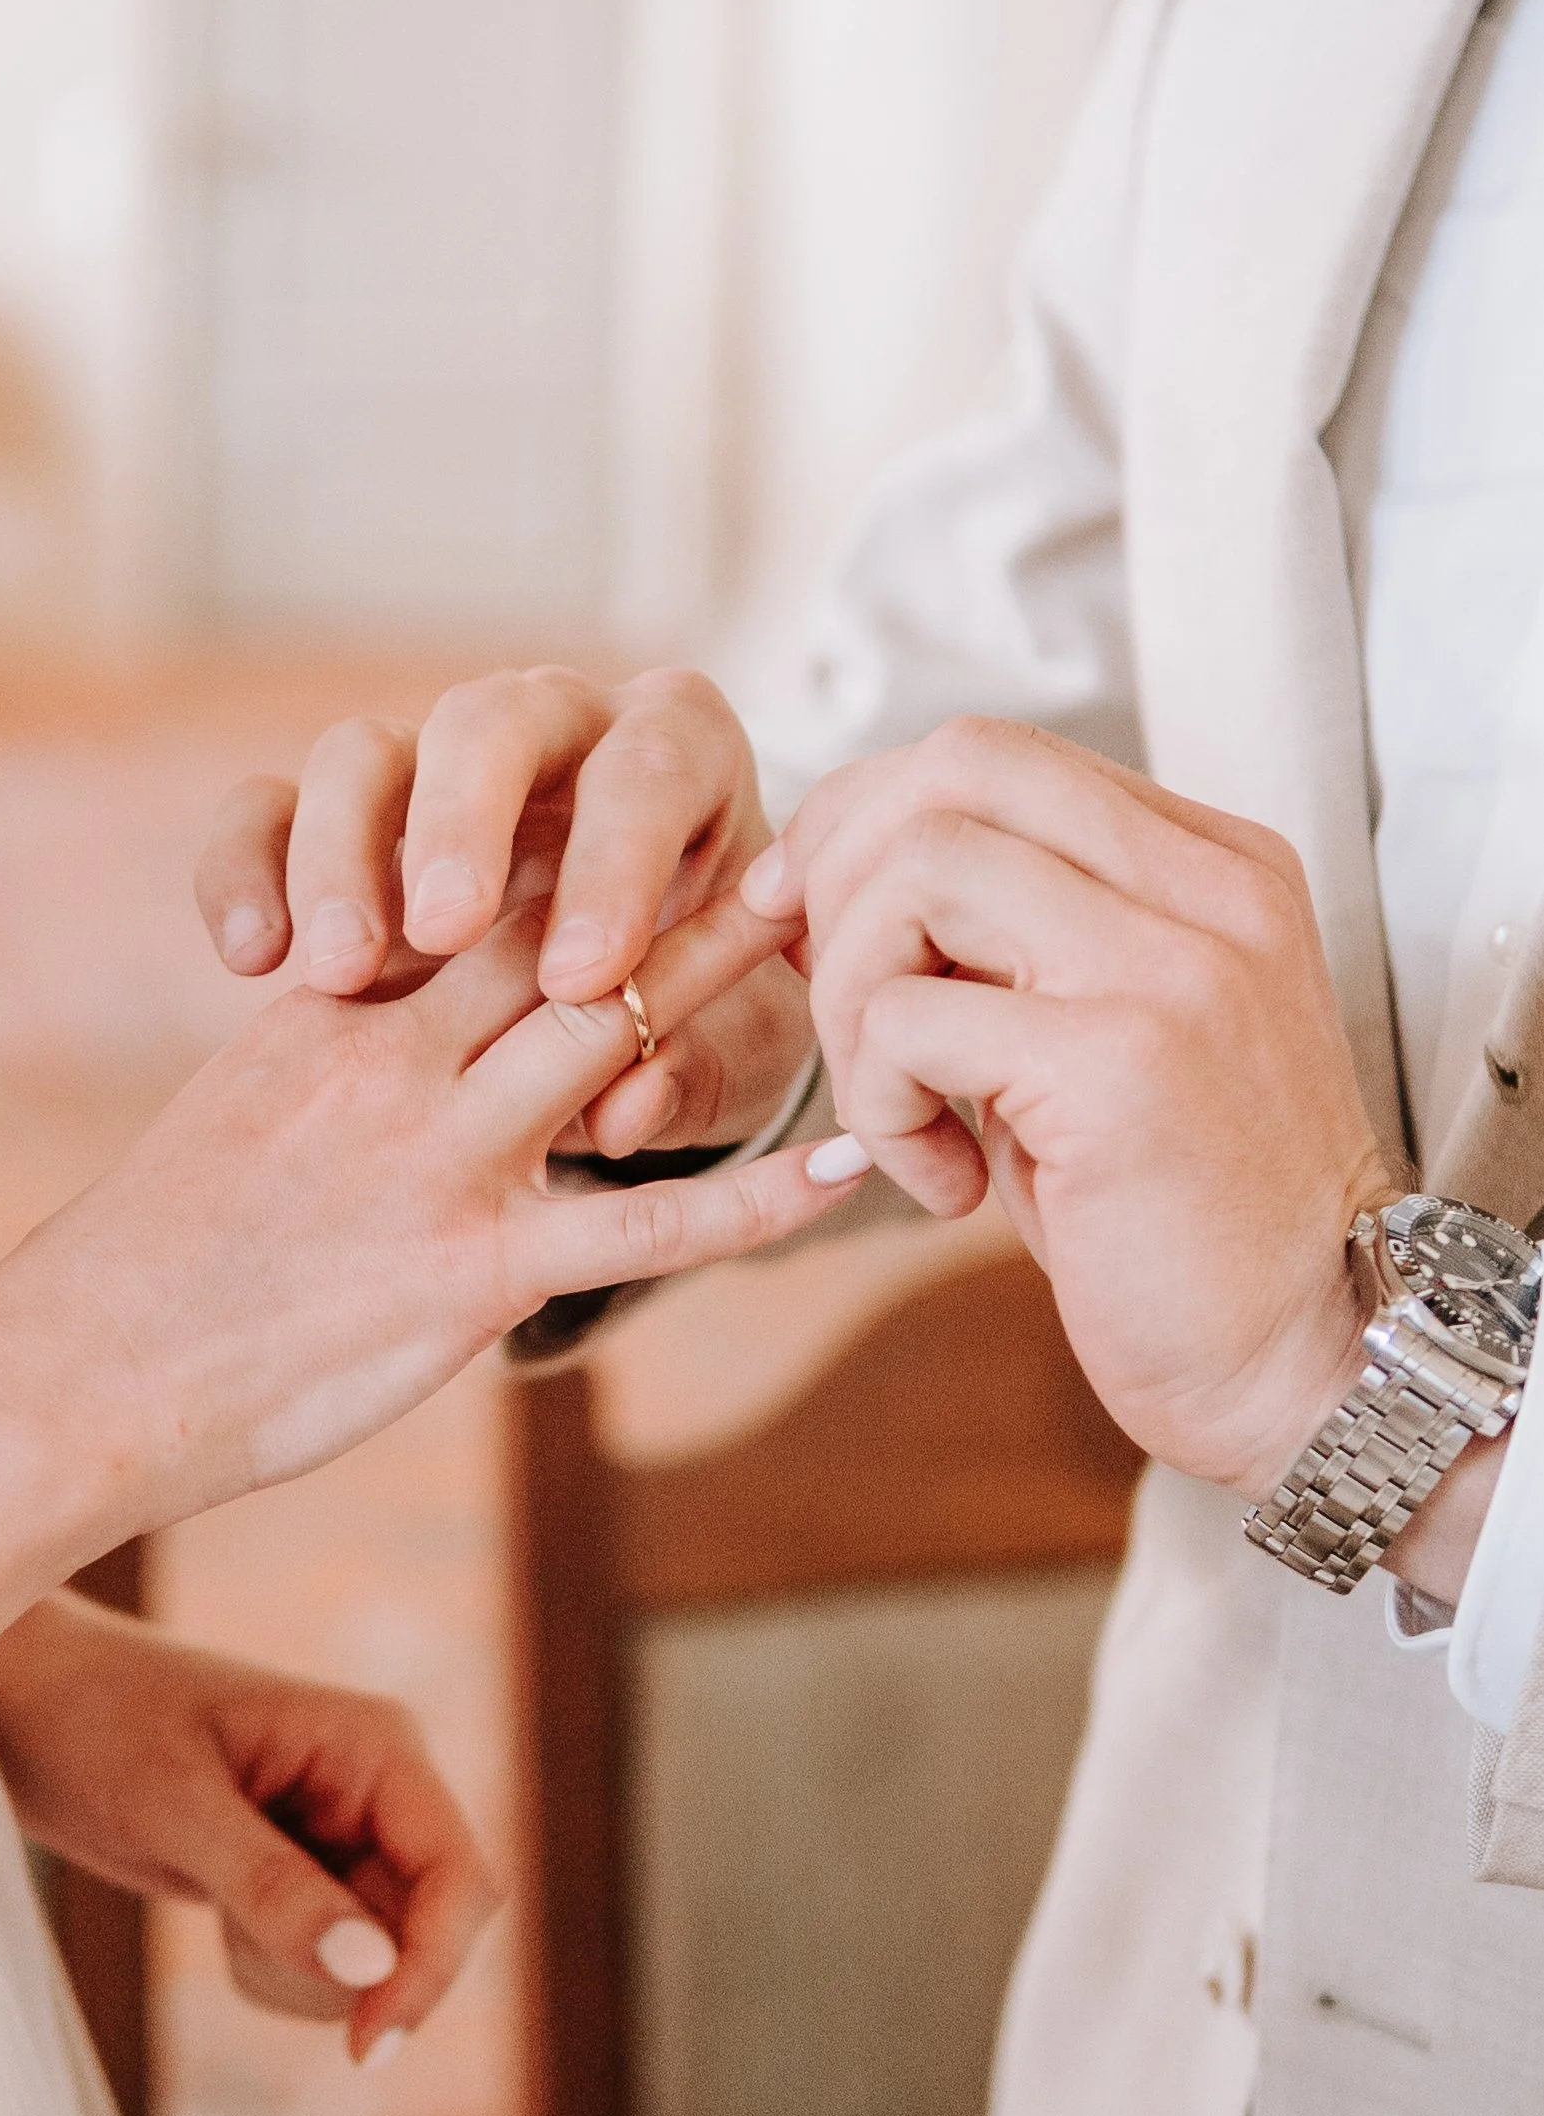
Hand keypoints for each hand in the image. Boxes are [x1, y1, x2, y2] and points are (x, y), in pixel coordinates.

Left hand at [0, 1594, 495, 2063]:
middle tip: (242, 1947)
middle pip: (432, 1930)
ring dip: (300, 1976)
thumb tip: (370, 1969)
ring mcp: (349, 1839)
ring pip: (382, 1965)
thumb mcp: (175, 1804)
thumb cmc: (101, 1722)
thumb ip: (271, 1886)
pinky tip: (216, 1912)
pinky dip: (274, 1974)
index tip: (371, 2046)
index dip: (434, 1965)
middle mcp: (381, 1793)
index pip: (458, 1874)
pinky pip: (330, 1970)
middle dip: (348, 1972)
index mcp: (378, 1746)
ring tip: (214, 1901)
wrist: (35, 1712)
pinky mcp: (312, 1883)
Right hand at [11, 887, 856, 1541]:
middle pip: (559, 935)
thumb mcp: (247, 1107)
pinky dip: (748, 1202)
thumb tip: (391, 1011)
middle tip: (794, 834)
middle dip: (675, 879)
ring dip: (726, 983)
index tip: (662, 808)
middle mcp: (395, 1057)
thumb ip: (336, 1048)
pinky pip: (636, 1228)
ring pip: (608, 1038)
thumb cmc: (160, 1252)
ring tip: (838, 943)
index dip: (577, 846)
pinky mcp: (471, 1266)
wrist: (87, 1365)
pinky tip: (835, 1174)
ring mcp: (439, 1156)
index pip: (473, 896)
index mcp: (338, 1011)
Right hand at [192, 669, 814, 1156]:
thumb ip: (690, 1077)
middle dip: (465, 822)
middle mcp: (553, 734)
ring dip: (342, 855)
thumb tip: (631, 1108)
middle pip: (491, 721)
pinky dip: (245, 870)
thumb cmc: (709, 1029)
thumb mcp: (729, 1062)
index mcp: (679, 765)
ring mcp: (434, 772)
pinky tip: (252, 959)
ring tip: (337, 974)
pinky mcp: (338, 827)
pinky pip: (264, 812)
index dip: (617, 864)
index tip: (585, 978)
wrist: (622, 1031)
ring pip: (361, 755)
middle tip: (446, 930)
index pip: (650, 772)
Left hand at [743, 718, 1395, 1496]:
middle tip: (827, 994)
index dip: (865, 819)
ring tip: (895, 1107)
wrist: (1303, 1360)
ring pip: (919, 872)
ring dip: (851, 995)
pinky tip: (941, 1183)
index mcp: (1212, 868)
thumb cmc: (1185, 1221)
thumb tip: (834, 879)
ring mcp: (1173, 966)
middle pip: (955, 768)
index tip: (812, 916)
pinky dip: (879, 1105)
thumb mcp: (1107, 1038)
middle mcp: (1210, 891)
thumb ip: (1015, 943)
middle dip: (839, 872)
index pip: (994, 755)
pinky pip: (908, 1018)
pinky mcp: (1119, 1062)